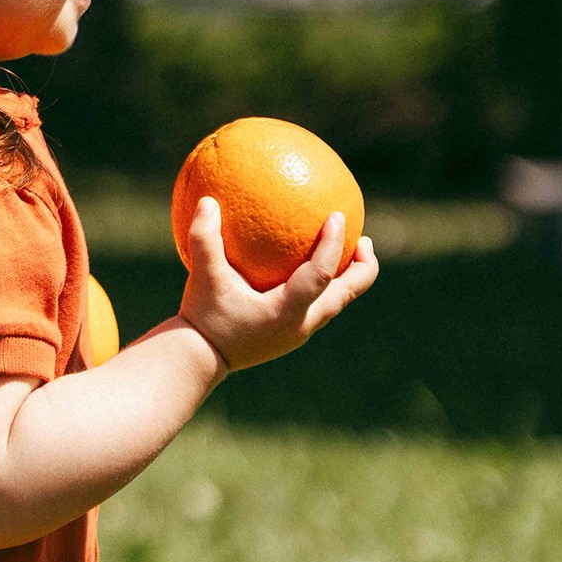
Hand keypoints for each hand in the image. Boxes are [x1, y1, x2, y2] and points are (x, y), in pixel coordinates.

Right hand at [180, 198, 378, 373]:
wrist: (199, 360)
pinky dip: (324, 282)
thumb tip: (208, 201)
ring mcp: (298, 332)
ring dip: (346, 276)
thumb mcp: (202, 279)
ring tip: (349, 249)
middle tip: (362, 238)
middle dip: (362, 266)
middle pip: (347, 295)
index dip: (334, 245)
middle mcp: (301, 325)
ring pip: (336, 302)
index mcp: (287, 312)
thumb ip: (204, 240)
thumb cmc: (202, 319)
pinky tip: (306, 263)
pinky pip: (318, 303)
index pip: (323, 275)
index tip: (337, 216)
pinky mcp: (290, 333)